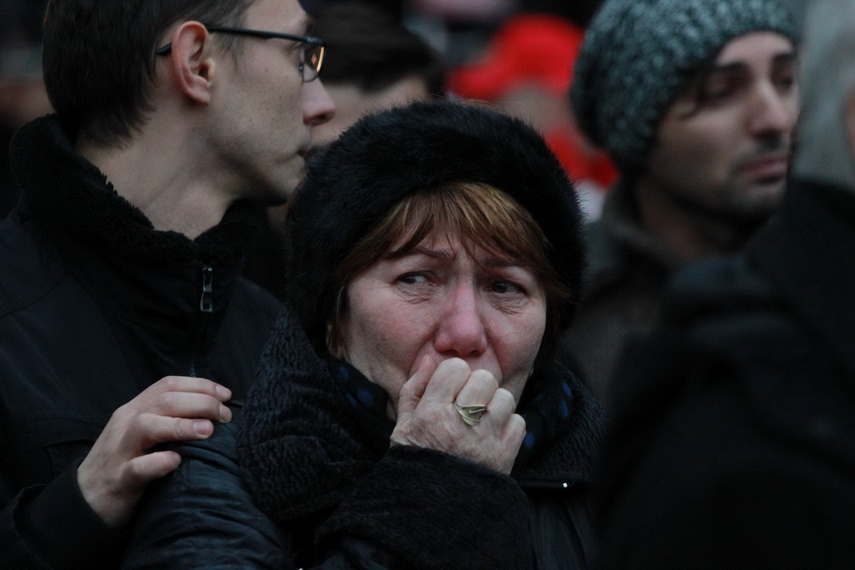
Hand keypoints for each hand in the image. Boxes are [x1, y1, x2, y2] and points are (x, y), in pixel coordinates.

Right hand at [77, 376, 232, 527]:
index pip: (168, 385)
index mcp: (134, 409)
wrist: (84, 499)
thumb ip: (168, 418)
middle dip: (201, 402)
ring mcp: (120, 451)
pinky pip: (137, 468)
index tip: (226, 395)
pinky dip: (158, 462)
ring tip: (208, 431)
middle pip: (164, 401)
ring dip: (181, 425)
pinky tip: (177, 461)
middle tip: (225, 416)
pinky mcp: (119, 480)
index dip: (200, 386)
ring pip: (147, 425)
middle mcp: (126, 424)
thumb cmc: (124, 463)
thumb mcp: (143, 434)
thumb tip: (212, 409)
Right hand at [391, 357, 525, 473]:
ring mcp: (485, 440)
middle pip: (484, 378)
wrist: (434, 510)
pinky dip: (509, 426)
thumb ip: (414, 389)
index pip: (455, 368)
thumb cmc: (416, 462)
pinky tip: (493, 434)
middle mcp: (460, 423)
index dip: (453, 375)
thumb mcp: (402, 426)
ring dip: (494, 405)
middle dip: (476, 386)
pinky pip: (518, 422)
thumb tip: (430, 359)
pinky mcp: (504, 456)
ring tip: (482, 418)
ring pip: (504, 397)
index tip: (450, 388)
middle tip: (468, 402)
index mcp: (431, 414)